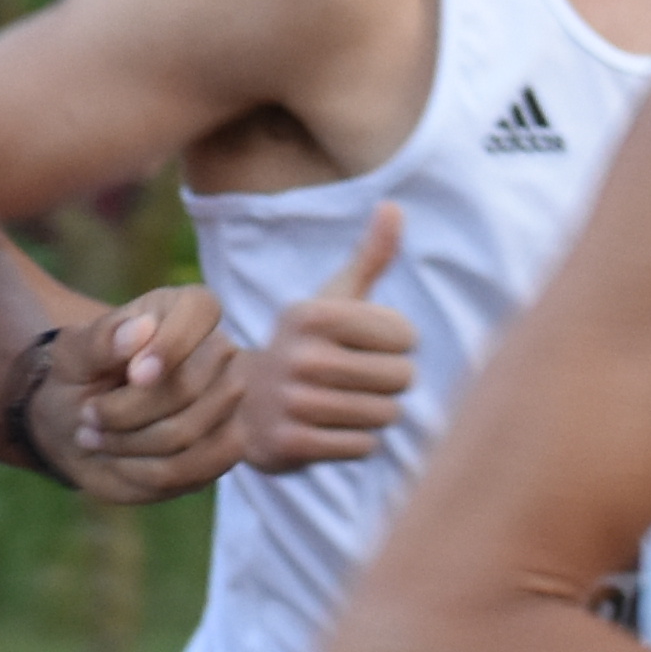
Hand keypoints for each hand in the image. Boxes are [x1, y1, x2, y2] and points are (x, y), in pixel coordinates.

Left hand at [35, 287, 242, 502]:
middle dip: (125, 410)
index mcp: (186, 310)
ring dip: (127, 443)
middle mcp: (217, 352)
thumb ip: (101, 339)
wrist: (81, 425)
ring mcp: (227, 403)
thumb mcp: (73, 354)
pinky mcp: (223, 448)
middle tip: (86, 415)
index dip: (169, 345)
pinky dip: (143, 471)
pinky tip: (117, 463)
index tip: (133, 375)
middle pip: (188, 385)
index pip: (199, 312)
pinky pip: (192, 468)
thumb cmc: (81, 377)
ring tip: (93, 437)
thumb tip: (141, 329)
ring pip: (187, 432)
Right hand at [236, 208, 413, 475]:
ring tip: (343, 404)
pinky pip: (363, 447)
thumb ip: (370, 256)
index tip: (367, 345)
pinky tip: (329, 430)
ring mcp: (292, 401)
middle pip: (401, 379)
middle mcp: (298, 354)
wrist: (244, 406)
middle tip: (356, 380)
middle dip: (390, 383)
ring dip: (375, 414)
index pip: (406, 336)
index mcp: (312, 313)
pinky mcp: (289, 444)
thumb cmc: (307, 346)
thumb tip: (393, 204)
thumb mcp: (331, 299)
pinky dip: (356, 443)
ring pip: (385, 415)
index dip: (398, 345)